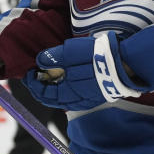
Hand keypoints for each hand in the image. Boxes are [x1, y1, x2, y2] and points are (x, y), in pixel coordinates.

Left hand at [22, 31, 145, 110]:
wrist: (124, 63)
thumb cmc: (95, 57)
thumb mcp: (69, 52)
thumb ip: (52, 57)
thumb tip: (39, 61)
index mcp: (65, 93)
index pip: (42, 93)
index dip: (32, 83)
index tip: (29, 71)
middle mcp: (75, 101)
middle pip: (52, 98)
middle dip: (42, 87)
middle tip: (37, 74)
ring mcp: (88, 100)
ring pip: (64, 98)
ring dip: (55, 87)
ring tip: (52, 75)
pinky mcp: (97, 96)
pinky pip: (76, 96)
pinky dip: (68, 88)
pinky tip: (69, 78)